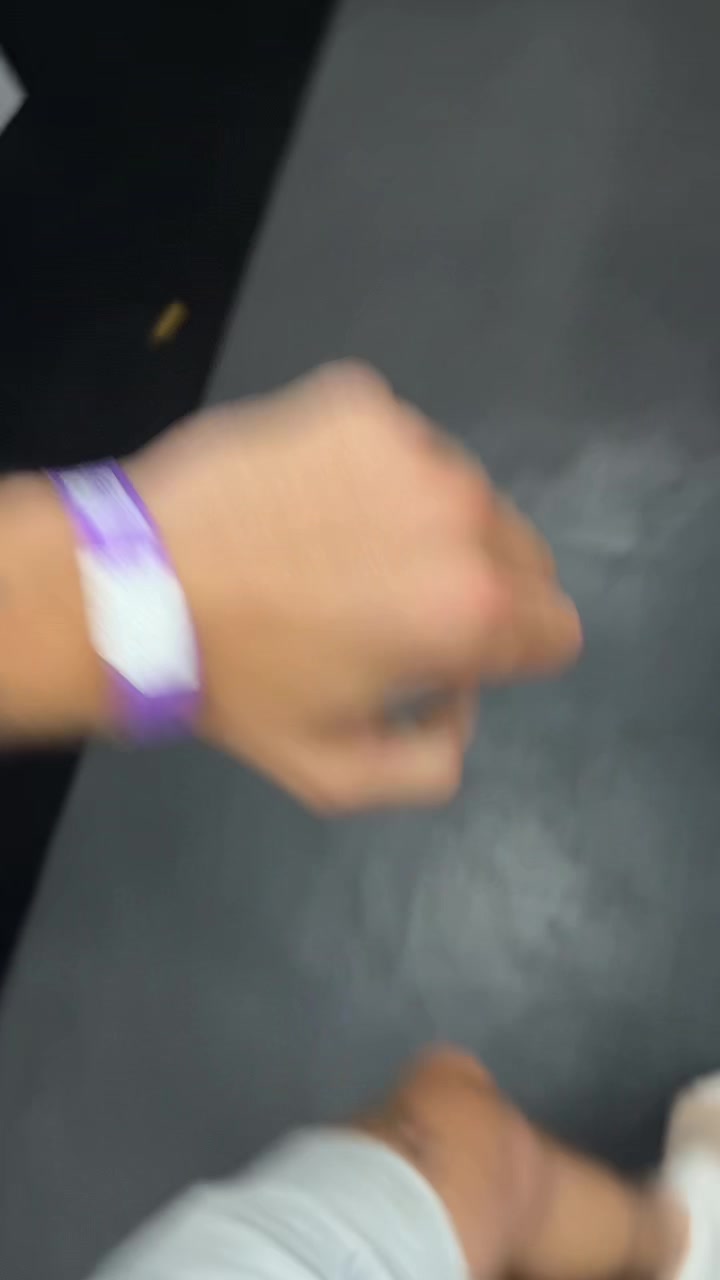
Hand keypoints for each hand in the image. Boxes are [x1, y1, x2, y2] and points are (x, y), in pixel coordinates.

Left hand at [129, 362, 580, 809]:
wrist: (130, 585)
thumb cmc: (236, 686)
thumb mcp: (338, 775)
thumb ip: (436, 764)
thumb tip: (462, 702)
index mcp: (473, 609)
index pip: (556, 628)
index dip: (509, 654)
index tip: (450, 657)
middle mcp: (462, 511)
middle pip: (522, 555)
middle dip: (477, 588)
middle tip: (389, 608)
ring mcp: (412, 444)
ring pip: (463, 495)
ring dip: (427, 526)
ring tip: (338, 552)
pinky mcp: (360, 402)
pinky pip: (402, 448)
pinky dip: (373, 476)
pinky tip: (309, 504)